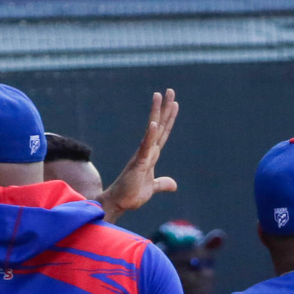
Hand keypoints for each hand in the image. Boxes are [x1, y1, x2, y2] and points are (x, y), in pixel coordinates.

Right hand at [98, 89, 179, 222]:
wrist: (119, 203)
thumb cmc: (132, 194)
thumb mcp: (152, 188)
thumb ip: (163, 184)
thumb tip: (174, 184)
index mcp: (151, 155)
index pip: (163, 133)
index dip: (169, 119)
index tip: (174, 103)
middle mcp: (147, 151)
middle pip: (159, 125)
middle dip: (165, 108)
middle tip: (170, 90)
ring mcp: (142, 155)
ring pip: (152, 130)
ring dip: (156, 113)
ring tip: (159, 95)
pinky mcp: (138, 163)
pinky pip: (145, 147)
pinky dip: (149, 136)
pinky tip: (153, 124)